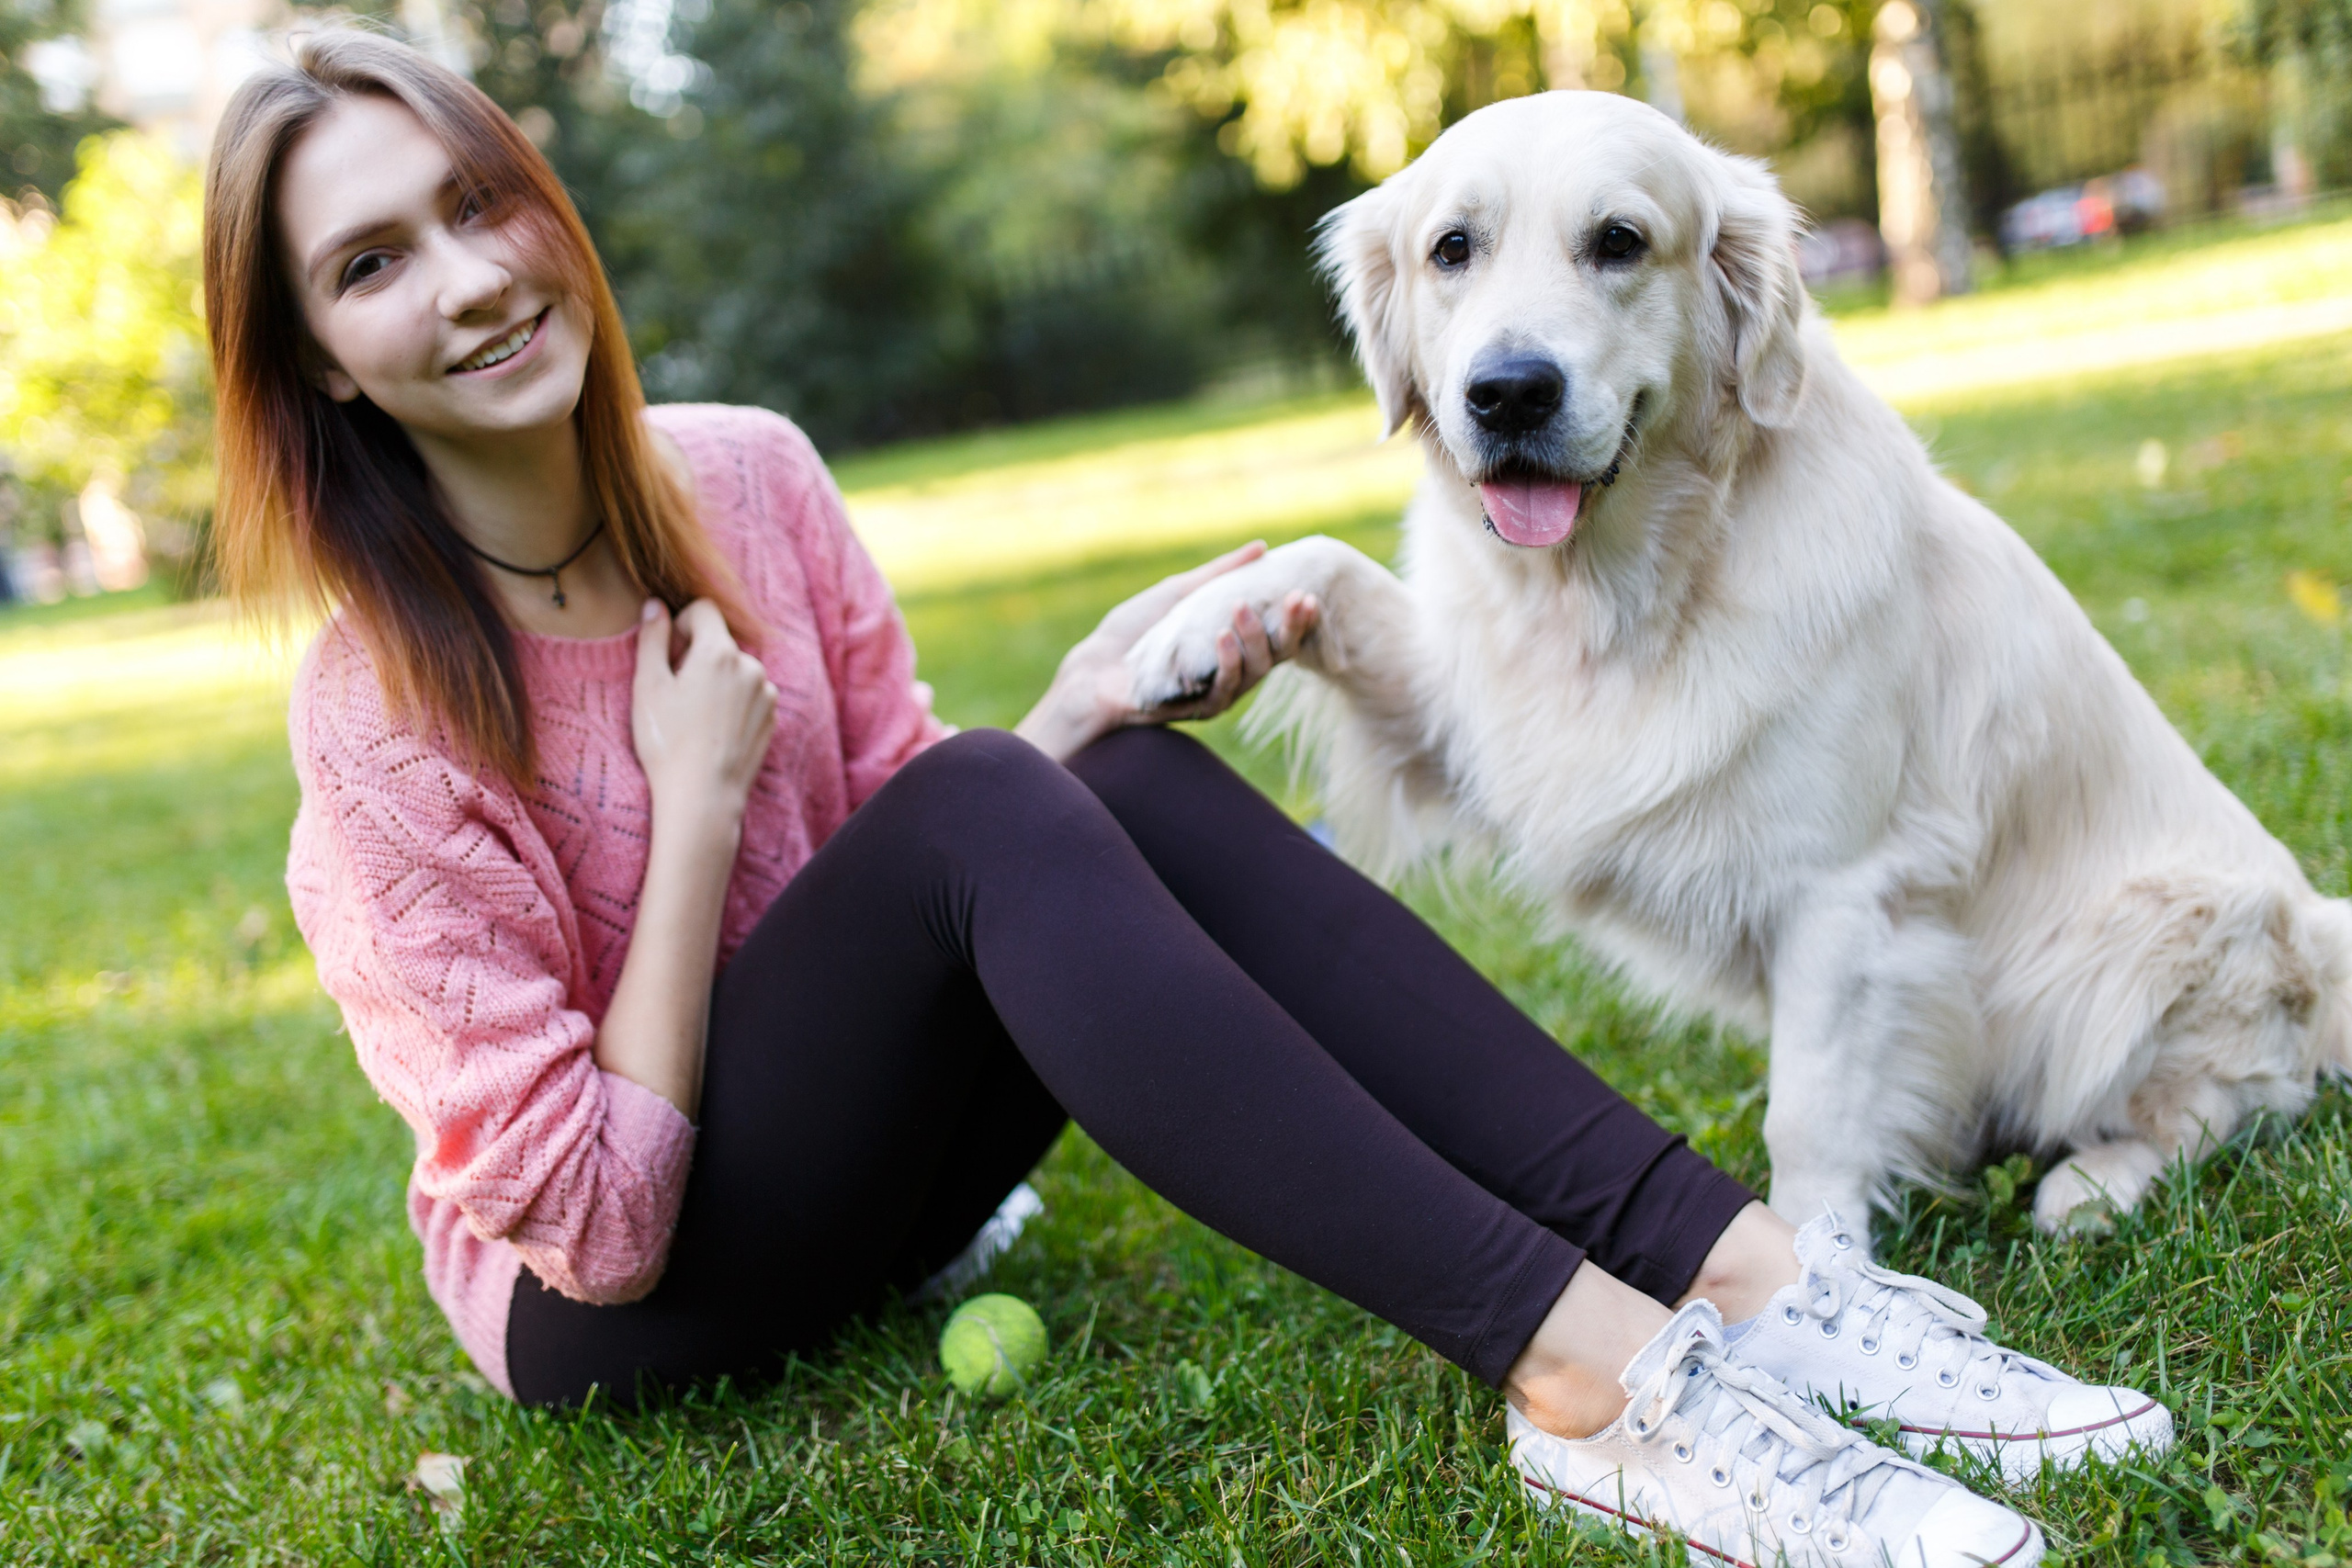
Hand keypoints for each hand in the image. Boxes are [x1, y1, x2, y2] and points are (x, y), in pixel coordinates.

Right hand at [631, 599, 778, 834]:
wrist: (702, 796)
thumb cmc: (667, 742)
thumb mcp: (648, 685)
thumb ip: (652, 638)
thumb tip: (655, 605)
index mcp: (719, 652)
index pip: (703, 609)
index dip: (681, 624)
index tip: (669, 654)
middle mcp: (751, 666)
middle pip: (719, 642)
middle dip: (697, 656)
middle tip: (676, 694)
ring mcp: (767, 693)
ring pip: (735, 670)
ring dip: (716, 680)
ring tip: (695, 718)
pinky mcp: (772, 718)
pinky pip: (750, 694)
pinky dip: (733, 702)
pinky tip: (714, 731)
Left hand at [1014, 541, 1320, 761]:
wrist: (1093, 670)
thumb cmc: (1133, 632)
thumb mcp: (1179, 593)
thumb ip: (1220, 574)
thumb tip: (1262, 547)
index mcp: (1234, 645)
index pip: (1276, 634)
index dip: (1296, 618)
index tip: (1306, 593)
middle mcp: (1233, 671)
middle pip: (1276, 654)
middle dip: (1291, 628)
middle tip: (1298, 599)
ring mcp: (1219, 692)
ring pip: (1255, 671)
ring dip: (1254, 638)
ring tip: (1242, 608)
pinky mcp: (1199, 709)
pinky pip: (1225, 689)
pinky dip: (1227, 661)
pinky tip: (1222, 636)